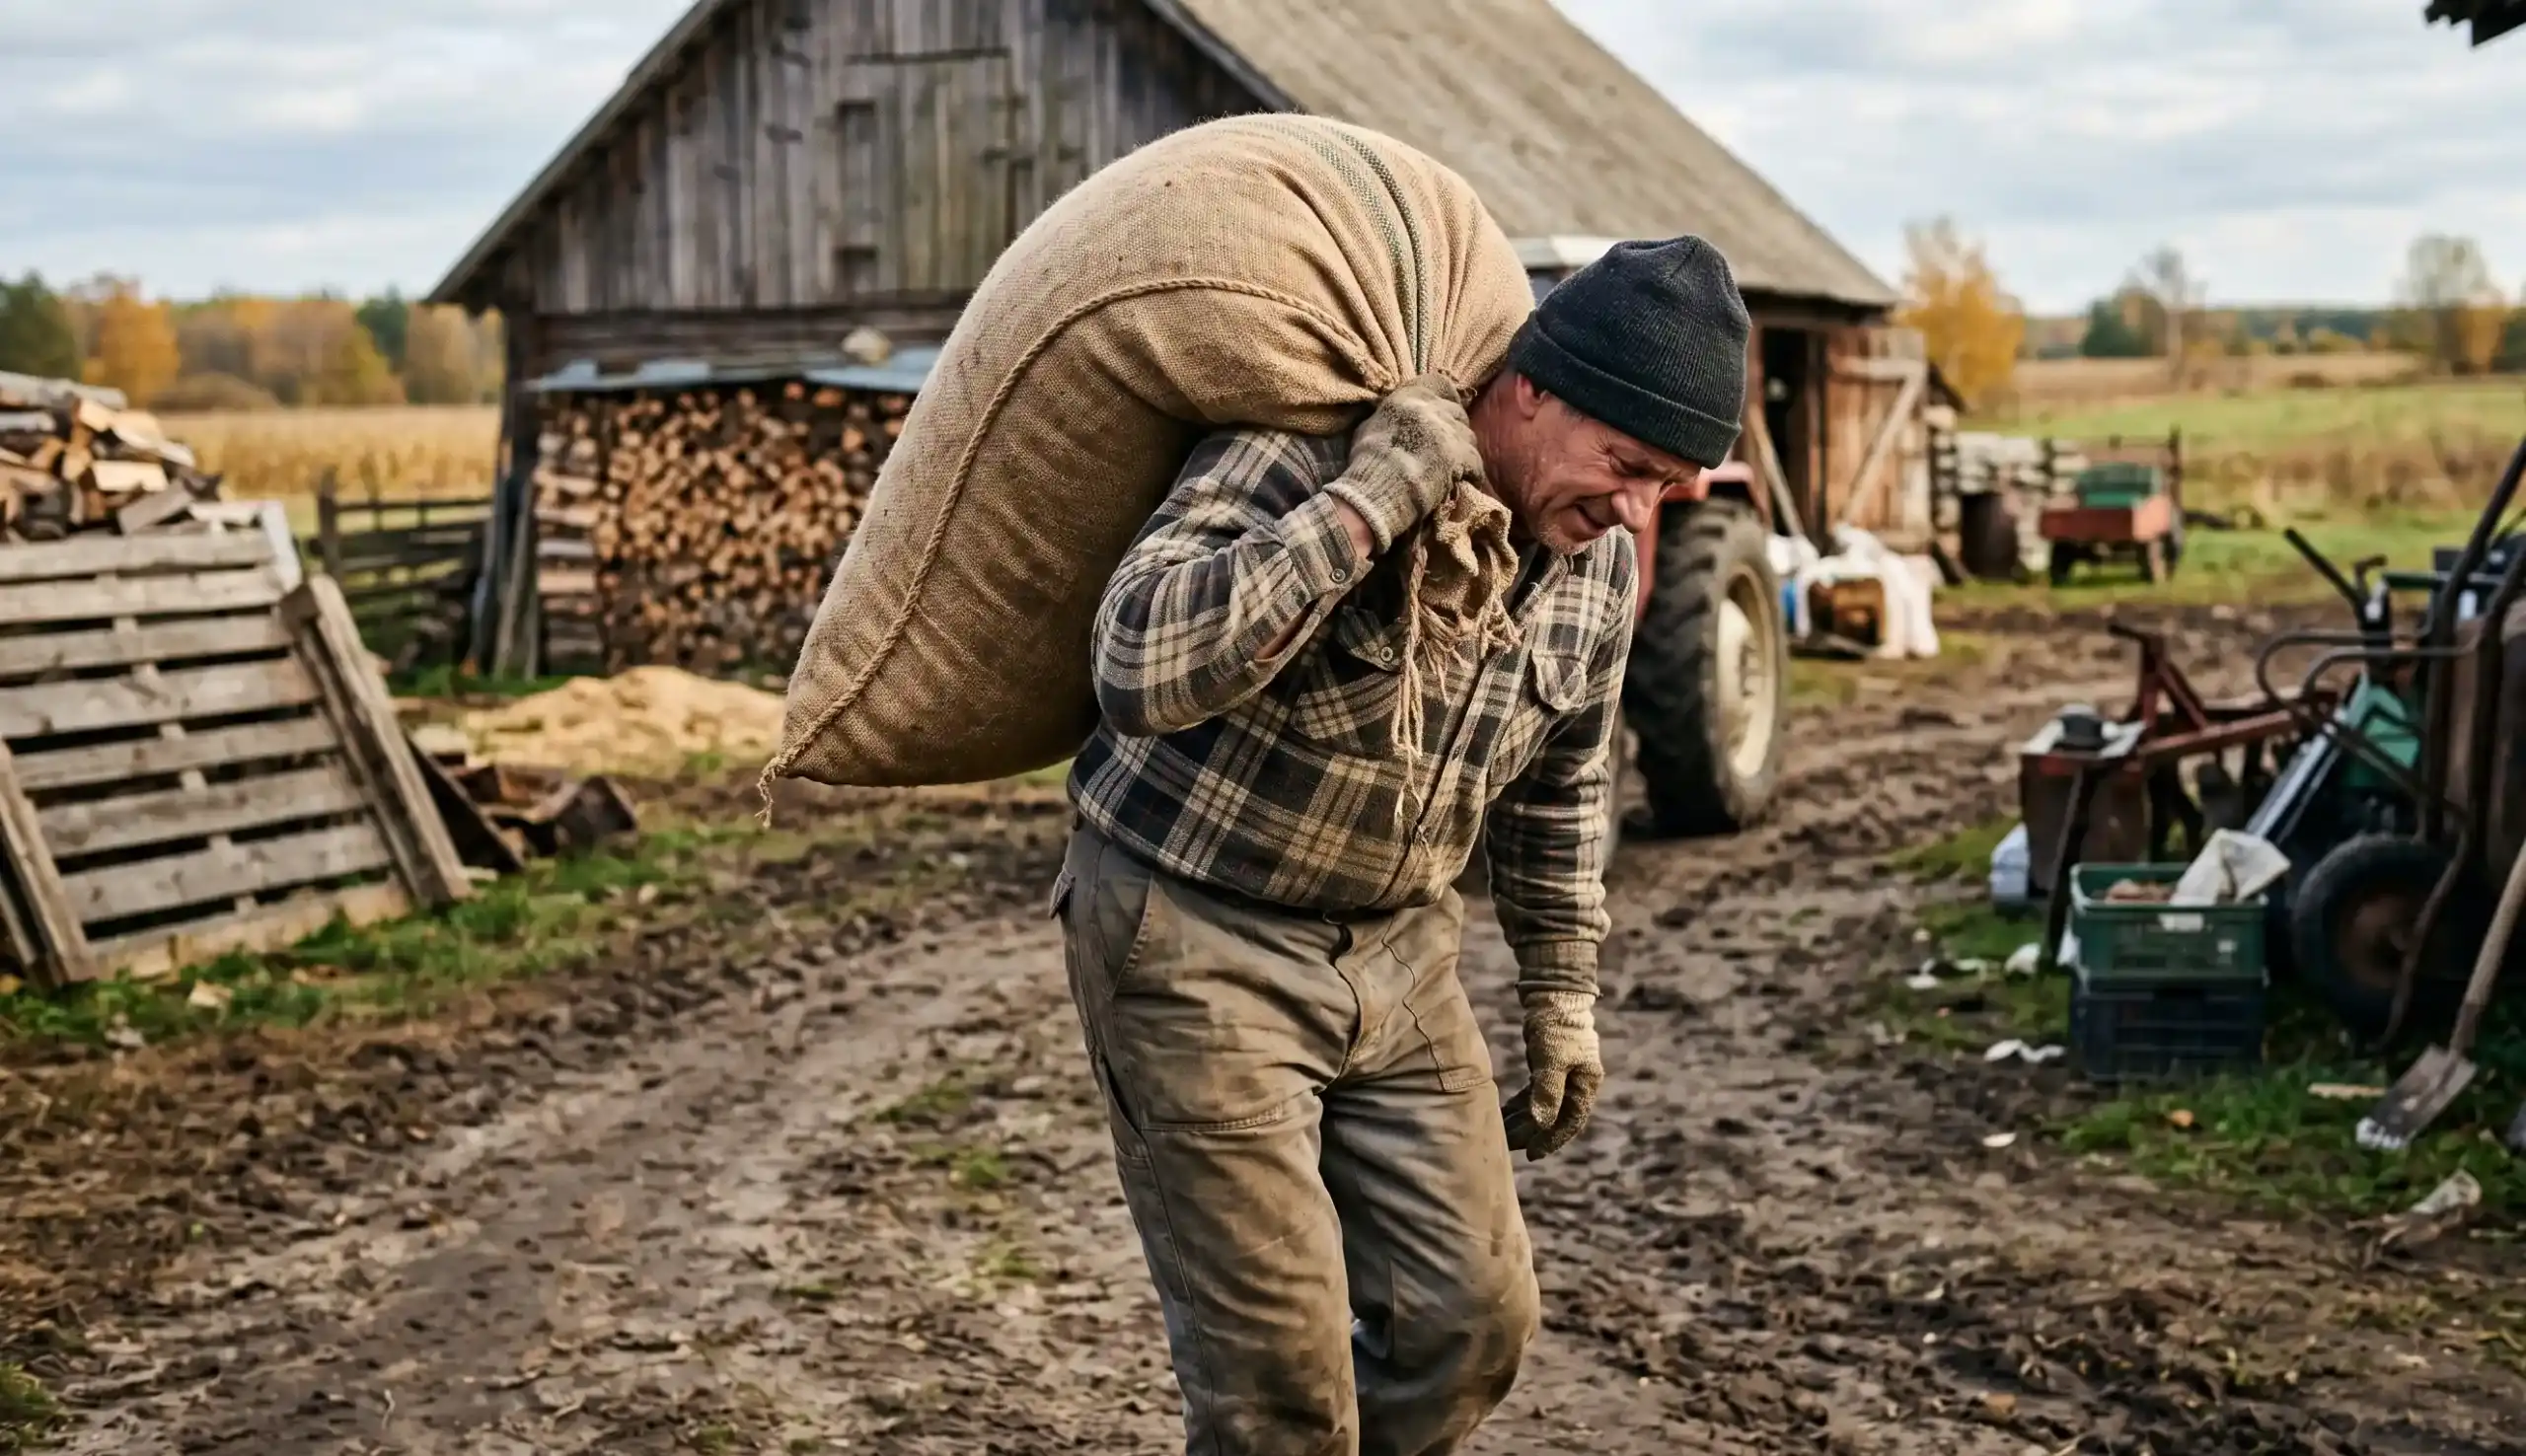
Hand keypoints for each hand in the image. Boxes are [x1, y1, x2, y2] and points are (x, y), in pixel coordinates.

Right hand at [1325, 374, 1483, 552]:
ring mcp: (1447, 431)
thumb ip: (1387, 416)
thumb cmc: (1366, 463)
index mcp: (1408, 397)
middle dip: (1456, 427)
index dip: (1447, 398)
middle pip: (1458, 413)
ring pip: (1469, 436)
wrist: (1376, 490)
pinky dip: (1472, 472)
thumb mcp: (1368, 428)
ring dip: (1464, 450)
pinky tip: (1466, 480)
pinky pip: (1476, 461)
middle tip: (1451, 445)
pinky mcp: (1459, 456)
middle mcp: (1431, 409)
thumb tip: (1389, 417)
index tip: (1448, 411)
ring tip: (1456, 465)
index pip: (1440, 384)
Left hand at [1500, 990, 1602, 1160]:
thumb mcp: (1551, 1060)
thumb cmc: (1556, 1027)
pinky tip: (1504, 1115)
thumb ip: (1548, 1092)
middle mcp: (1577, 1084)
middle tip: (1509, 1146)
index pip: (1569, 1121)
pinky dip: (1521, 1106)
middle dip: (1532, 1133)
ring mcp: (1563, 1077)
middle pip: (1555, 1117)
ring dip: (1524, 1121)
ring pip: (1543, 1107)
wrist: (1553, 996)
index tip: (1531, 1154)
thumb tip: (1542, 1123)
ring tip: (1501, 1133)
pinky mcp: (1548, 1069)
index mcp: (1586, 1084)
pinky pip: (1534, 1095)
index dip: (1550, 1140)